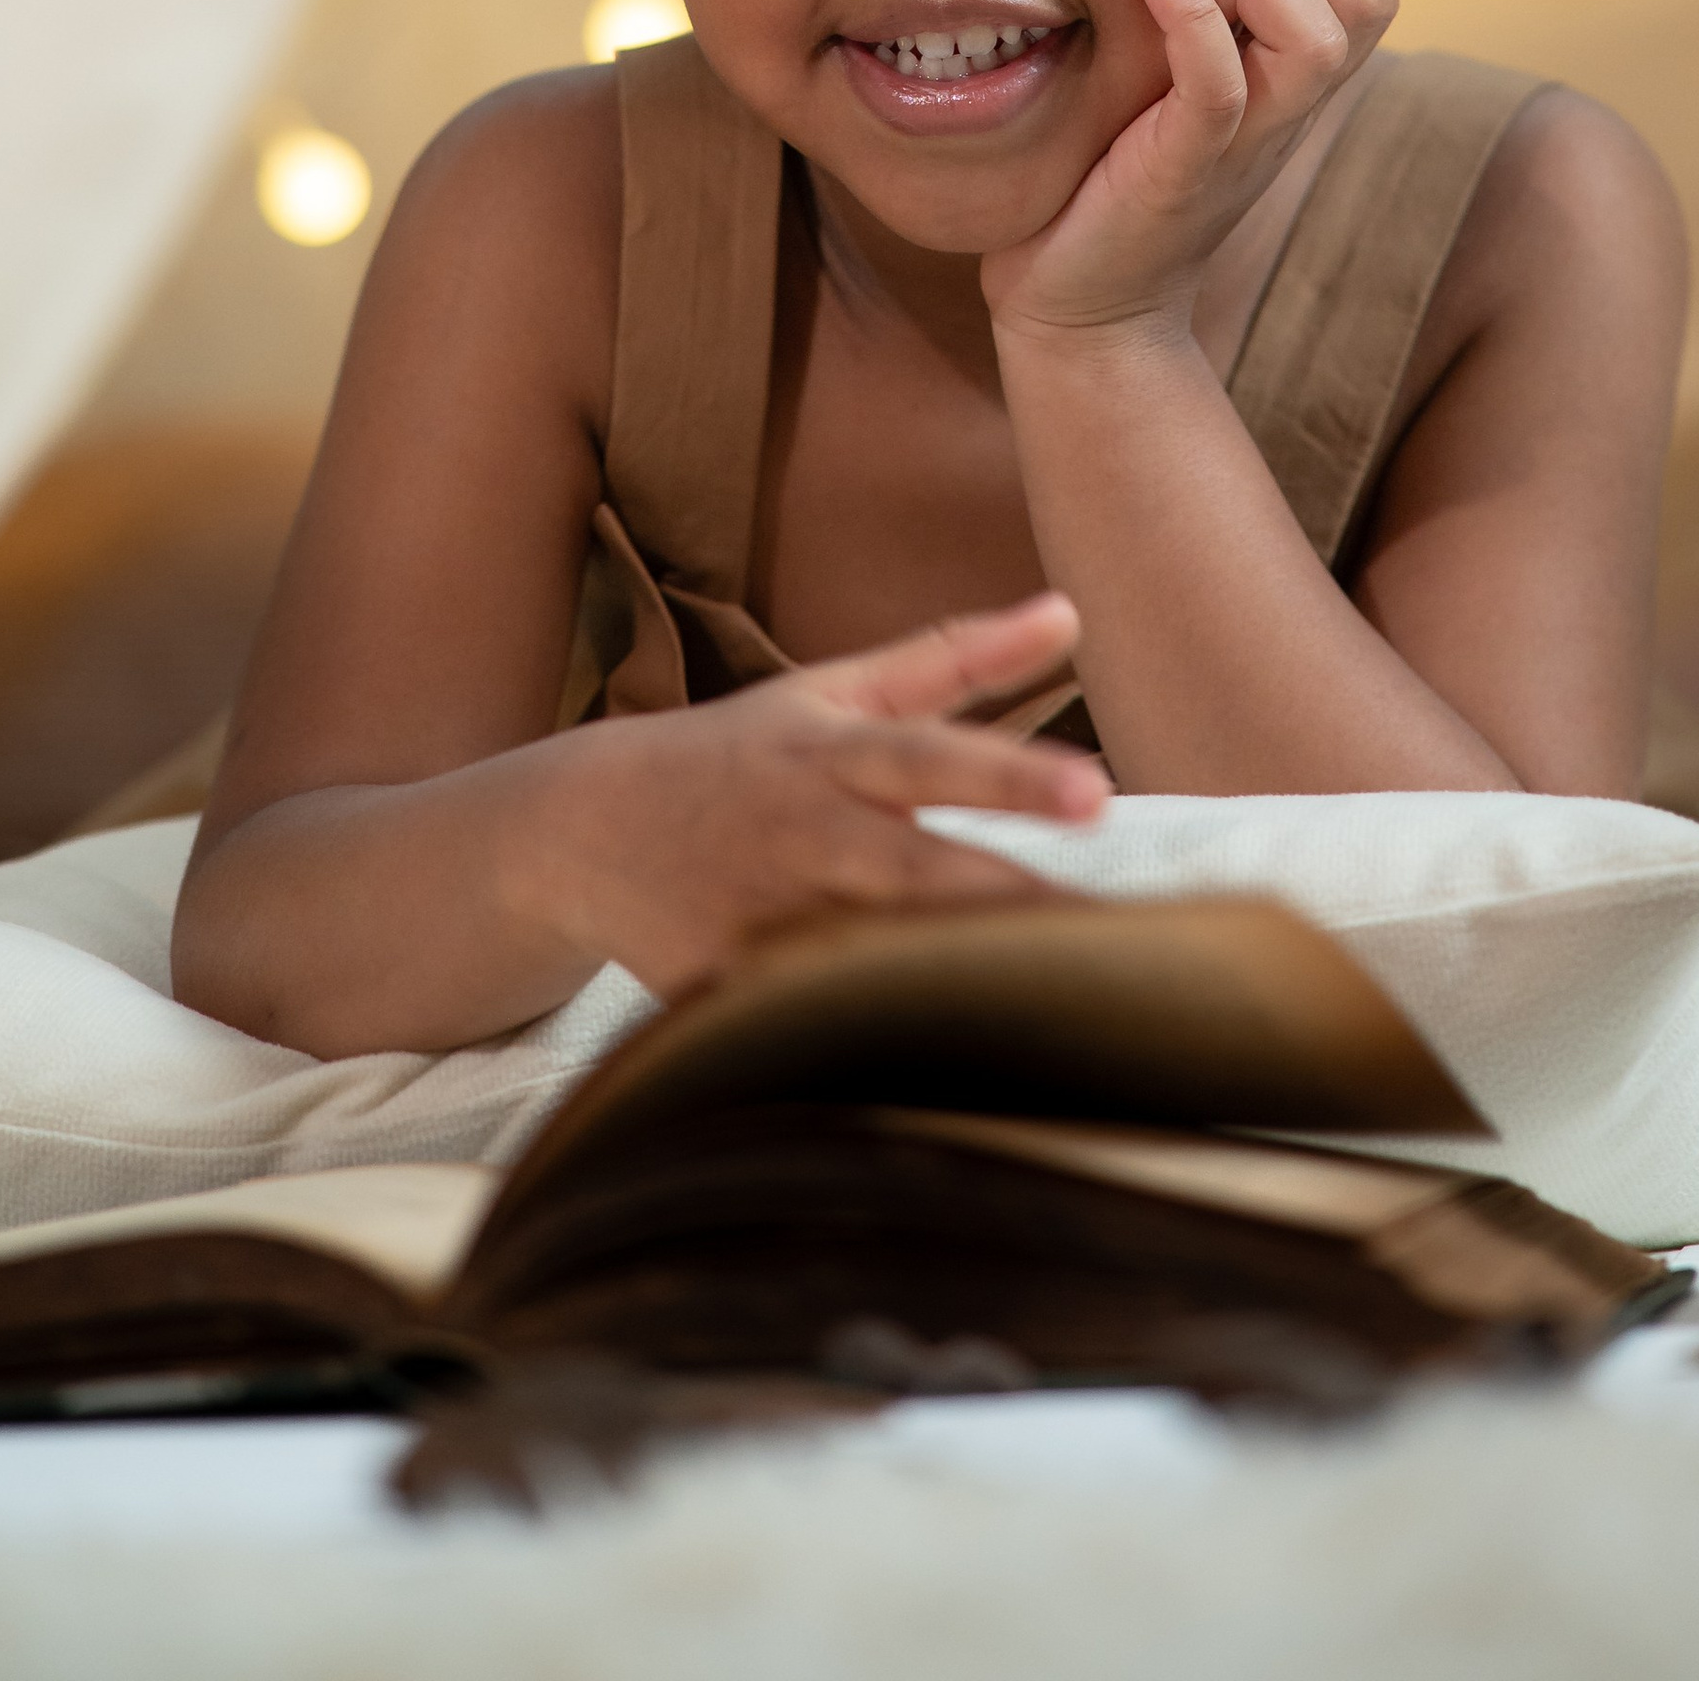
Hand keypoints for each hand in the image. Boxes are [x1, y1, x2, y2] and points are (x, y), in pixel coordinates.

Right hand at [544, 593, 1108, 999]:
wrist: (589, 828)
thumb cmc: (745, 753)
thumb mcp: (837, 690)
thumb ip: (958, 657)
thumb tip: (1071, 611)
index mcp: (834, 756)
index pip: (936, 758)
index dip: (1015, 776)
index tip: (1099, 794)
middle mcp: (805, 836)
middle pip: (914, 873)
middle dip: (1005, 903)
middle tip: (1110, 935)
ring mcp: (763, 921)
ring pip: (870, 960)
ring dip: (956, 986)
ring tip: (1065, 1014)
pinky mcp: (725, 994)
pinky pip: (811, 1026)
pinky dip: (870, 1048)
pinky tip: (950, 1086)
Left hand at [980, 0, 1394, 347]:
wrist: (1086, 310)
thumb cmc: (1118, 175)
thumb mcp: (1182, 82)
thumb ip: (1209, 14)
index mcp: (1295, 82)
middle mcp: (1289, 108)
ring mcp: (1244, 141)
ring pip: (1322, 39)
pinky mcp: (1182, 167)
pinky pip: (1220, 83)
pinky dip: (1193, 17)